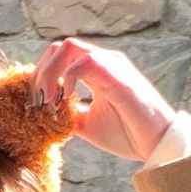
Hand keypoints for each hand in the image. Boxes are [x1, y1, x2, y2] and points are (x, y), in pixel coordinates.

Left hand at [30, 39, 175, 163]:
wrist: (157, 145)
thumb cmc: (128, 134)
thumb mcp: (87, 124)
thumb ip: (67, 113)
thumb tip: (44, 114)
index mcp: (96, 71)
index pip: (60, 56)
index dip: (40, 76)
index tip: (33, 103)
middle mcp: (104, 61)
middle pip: (60, 47)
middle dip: (40, 73)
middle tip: (36, 102)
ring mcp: (112, 65)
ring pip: (69, 47)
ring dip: (50, 73)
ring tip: (49, 101)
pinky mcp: (118, 76)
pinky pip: (86, 62)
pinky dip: (68, 78)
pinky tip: (66, 100)